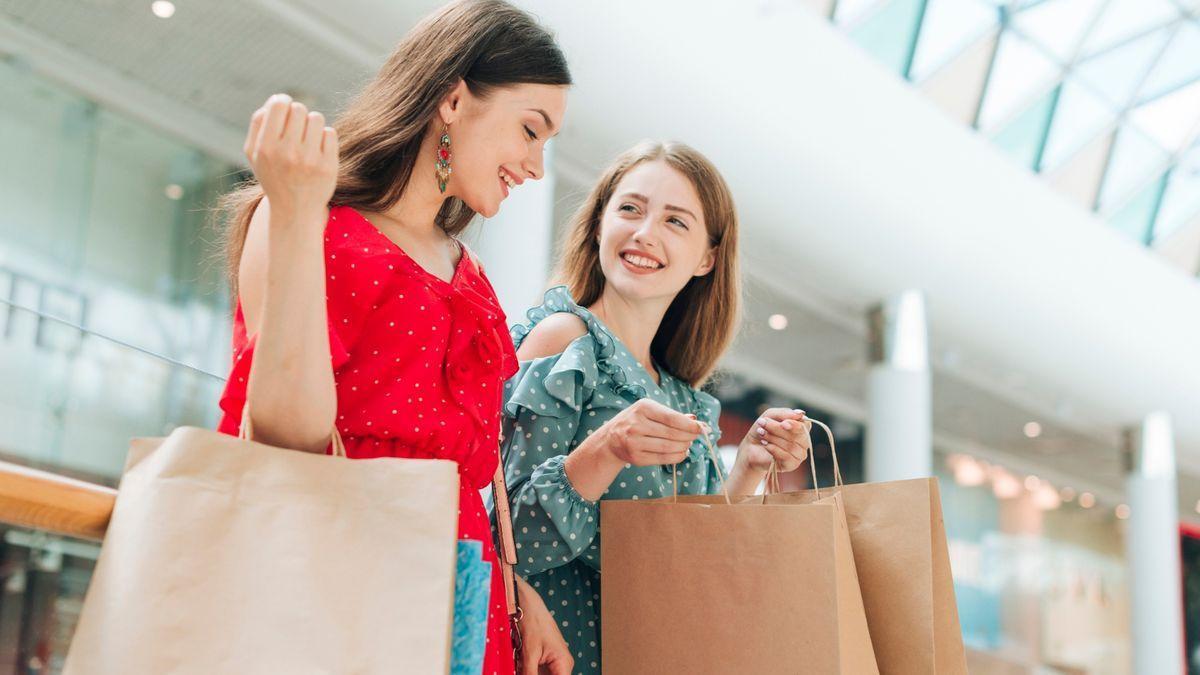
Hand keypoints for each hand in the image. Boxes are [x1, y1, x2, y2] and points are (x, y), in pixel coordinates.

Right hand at [244, 93, 337, 221]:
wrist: (294, 211)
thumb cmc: (273, 176)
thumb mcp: (254, 154)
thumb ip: (258, 124)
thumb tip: (276, 99)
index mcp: (265, 147)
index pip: (278, 105)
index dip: (283, 101)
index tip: (285, 107)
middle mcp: (287, 153)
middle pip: (299, 109)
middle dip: (298, 115)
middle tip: (296, 129)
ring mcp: (310, 160)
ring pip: (316, 118)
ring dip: (313, 125)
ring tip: (307, 140)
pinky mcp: (328, 166)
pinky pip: (330, 133)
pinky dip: (325, 138)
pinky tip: (318, 151)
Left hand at [515, 576, 573, 674]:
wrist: (526, 602)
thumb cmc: (532, 622)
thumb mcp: (529, 654)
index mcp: (564, 664)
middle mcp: (562, 665)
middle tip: (522, 669)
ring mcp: (553, 661)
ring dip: (529, 673)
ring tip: (521, 663)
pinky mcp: (544, 658)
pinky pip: (537, 672)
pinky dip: (527, 671)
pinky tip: (519, 665)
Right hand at [600, 398, 705, 467]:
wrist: (610, 439)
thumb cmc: (636, 421)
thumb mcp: (650, 411)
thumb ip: (672, 415)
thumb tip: (696, 420)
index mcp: (643, 408)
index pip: (672, 418)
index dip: (690, 425)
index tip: (702, 428)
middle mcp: (637, 424)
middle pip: (672, 433)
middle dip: (689, 436)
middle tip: (696, 437)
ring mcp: (634, 442)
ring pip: (668, 447)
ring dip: (684, 447)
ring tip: (688, 444)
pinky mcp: (636, 457)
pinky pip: (662, 458)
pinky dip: (676, 457)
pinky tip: (681, 453)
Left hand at [737, 408, 810, 472]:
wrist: (750, 447)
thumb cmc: (763, 429)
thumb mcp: (770, 416)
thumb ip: (784, 413)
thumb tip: (801, 414)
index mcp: (801, 428)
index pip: (805, 425)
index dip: (795, 424)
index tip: (783, 423)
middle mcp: (803, 441)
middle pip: (798, 435)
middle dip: (777, 428)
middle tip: (762, 423)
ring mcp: (799, 454)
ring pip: (791, 446)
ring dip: (773, 438)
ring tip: (761, 433)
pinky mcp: (792, 464)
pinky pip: (787, 457)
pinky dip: (774, 449)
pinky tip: (765, 444)